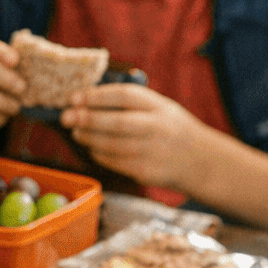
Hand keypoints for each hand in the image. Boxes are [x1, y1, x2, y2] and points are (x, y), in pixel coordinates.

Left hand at [59, 83, 214, 191]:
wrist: (200, 161)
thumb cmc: (169, 128)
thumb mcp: (159, 107)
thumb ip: (130, 103)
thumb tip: (85, 100)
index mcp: (160, 106)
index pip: (125, 96)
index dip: (97, 96)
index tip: (74, 97)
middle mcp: (158, 128)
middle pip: (117, 123)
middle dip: (87, 119)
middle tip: (66, 117)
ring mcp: (153, 152)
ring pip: (113, 146)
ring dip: (89, 139)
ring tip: (76, 132)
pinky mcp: (147, 172)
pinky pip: (115, 163)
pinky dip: (99, 154)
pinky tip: (92, 148)